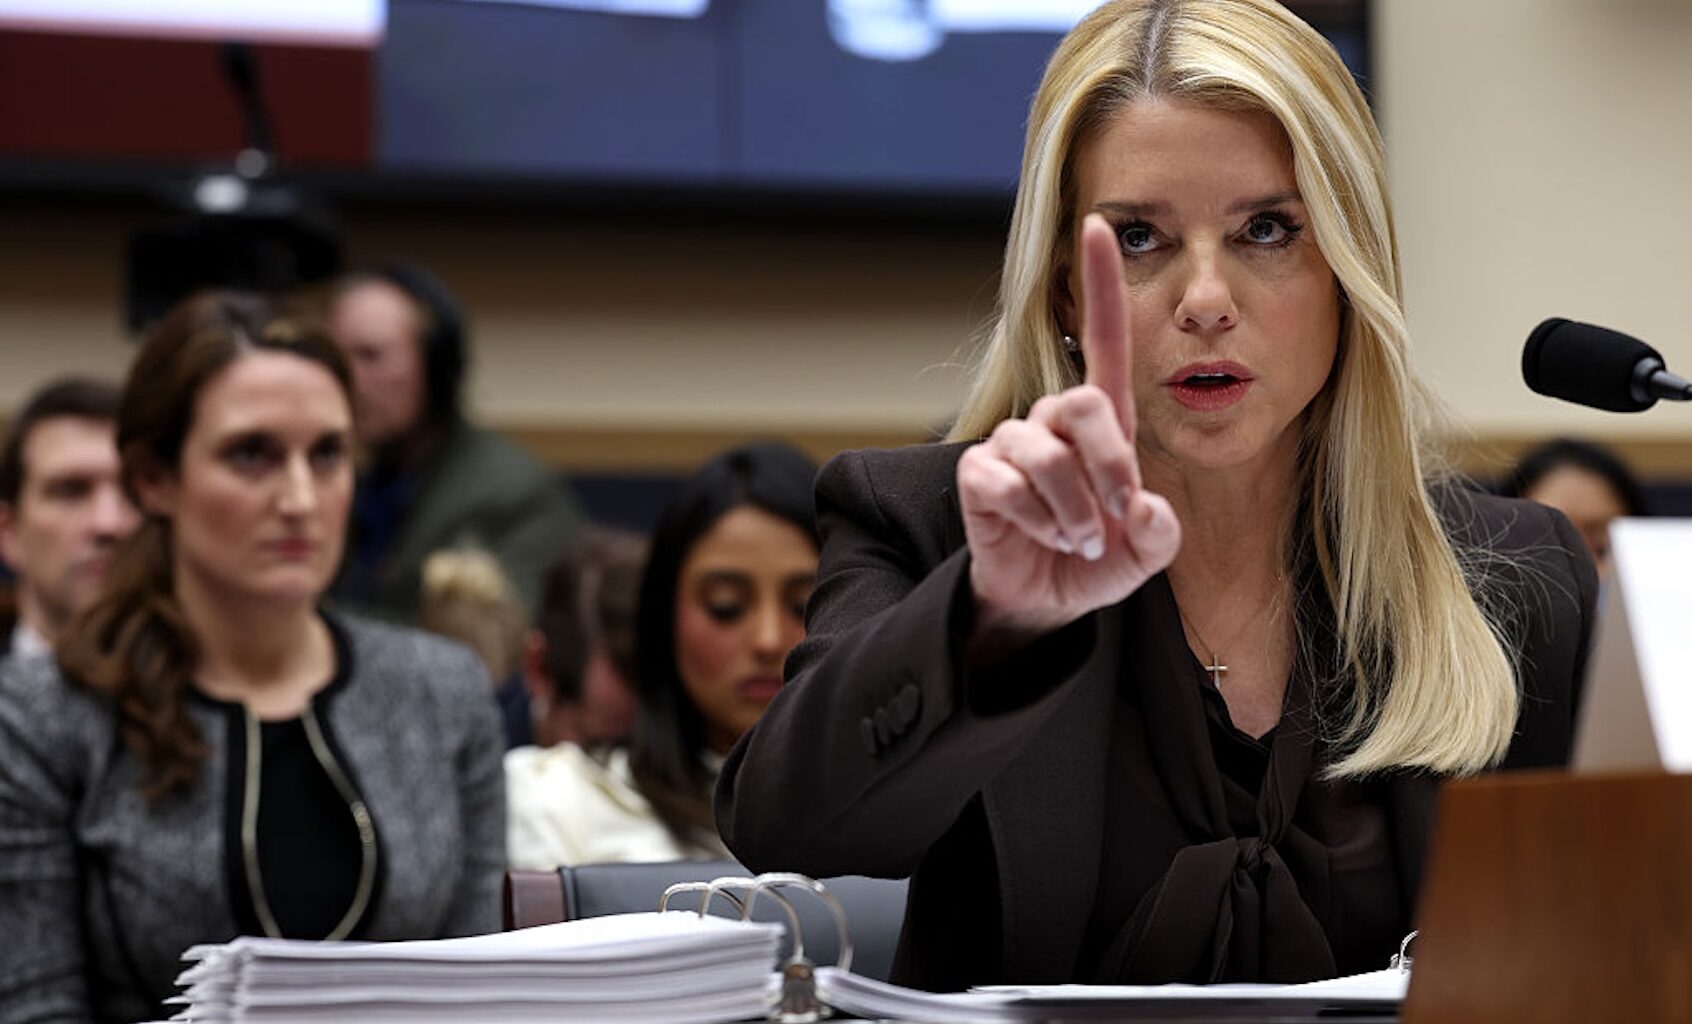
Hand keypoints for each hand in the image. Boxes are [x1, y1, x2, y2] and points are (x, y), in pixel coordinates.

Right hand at [957, 213, 1181, 641]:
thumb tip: (1147, 509)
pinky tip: (1041, 536)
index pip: (1101, 338)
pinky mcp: (979, 473)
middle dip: (1109, 466)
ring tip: (1079, 541)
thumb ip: (1161, 534)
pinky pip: (1009, 486)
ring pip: (1048, 457)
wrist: (1044, 600)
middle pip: (1082, 403)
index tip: (1099, 223)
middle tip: (1115, 518)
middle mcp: (1052, 420)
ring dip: (1074, 513)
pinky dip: (1037, 522)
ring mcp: (1012, 443)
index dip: (1100, 282)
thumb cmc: (1096, 559)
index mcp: (1101, 420)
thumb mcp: (1145, 552)